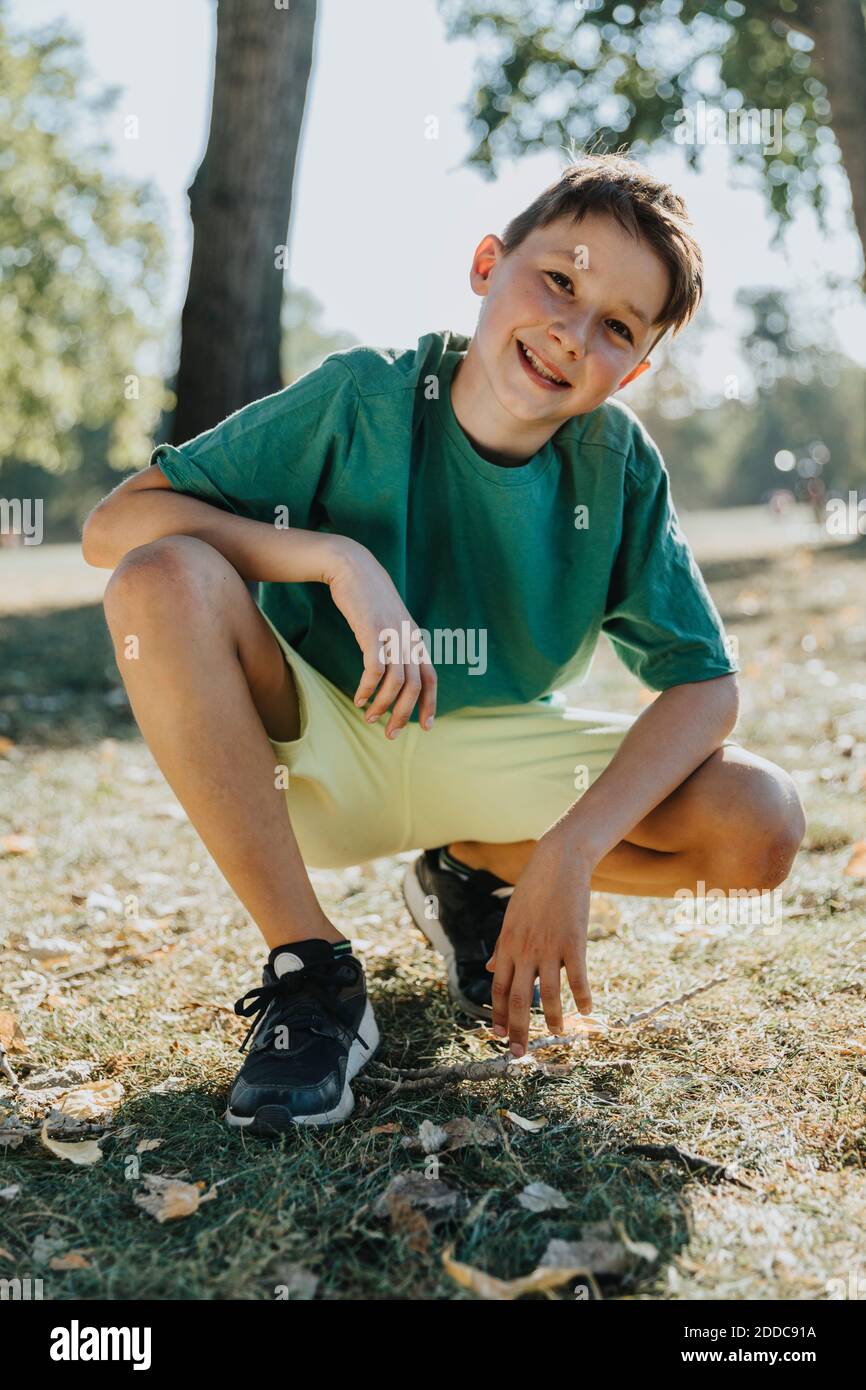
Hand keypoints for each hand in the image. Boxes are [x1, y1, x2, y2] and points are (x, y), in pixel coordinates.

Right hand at [325, 538, 436, 737]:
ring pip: (395, 682)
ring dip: (383, 705)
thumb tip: (394, 669)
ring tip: (370, 718)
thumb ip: (396, 642)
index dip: (430, 704)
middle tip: (391, 734)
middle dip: (403, 715)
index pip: (431, 678)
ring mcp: (392, 635)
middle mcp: (408, 638)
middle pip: (414, 687)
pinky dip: (368, 688)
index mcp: (416, 638)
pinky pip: (374, 669)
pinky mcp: (371, 631)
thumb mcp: (390, 620)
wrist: (353, 566)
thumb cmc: (369, 596)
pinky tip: (359, 698)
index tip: (426, 727)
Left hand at [486, 837, 593, 1056]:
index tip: (498, 1037)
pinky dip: (581, 996)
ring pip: (546, 992)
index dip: (497, 1014)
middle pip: (516, 998)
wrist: (558, 862)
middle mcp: (524, 950)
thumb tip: (492, 968)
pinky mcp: (573, 941)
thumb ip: (502, 947)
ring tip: (556, 1034)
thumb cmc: (535, 890)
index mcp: (508, 945)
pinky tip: (586, 1011)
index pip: (498, 988)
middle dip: (517, 1029)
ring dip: (550, 1017)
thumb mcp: (511, 918)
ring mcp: (548, 947)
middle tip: (518, 1054)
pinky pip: (577, 976)